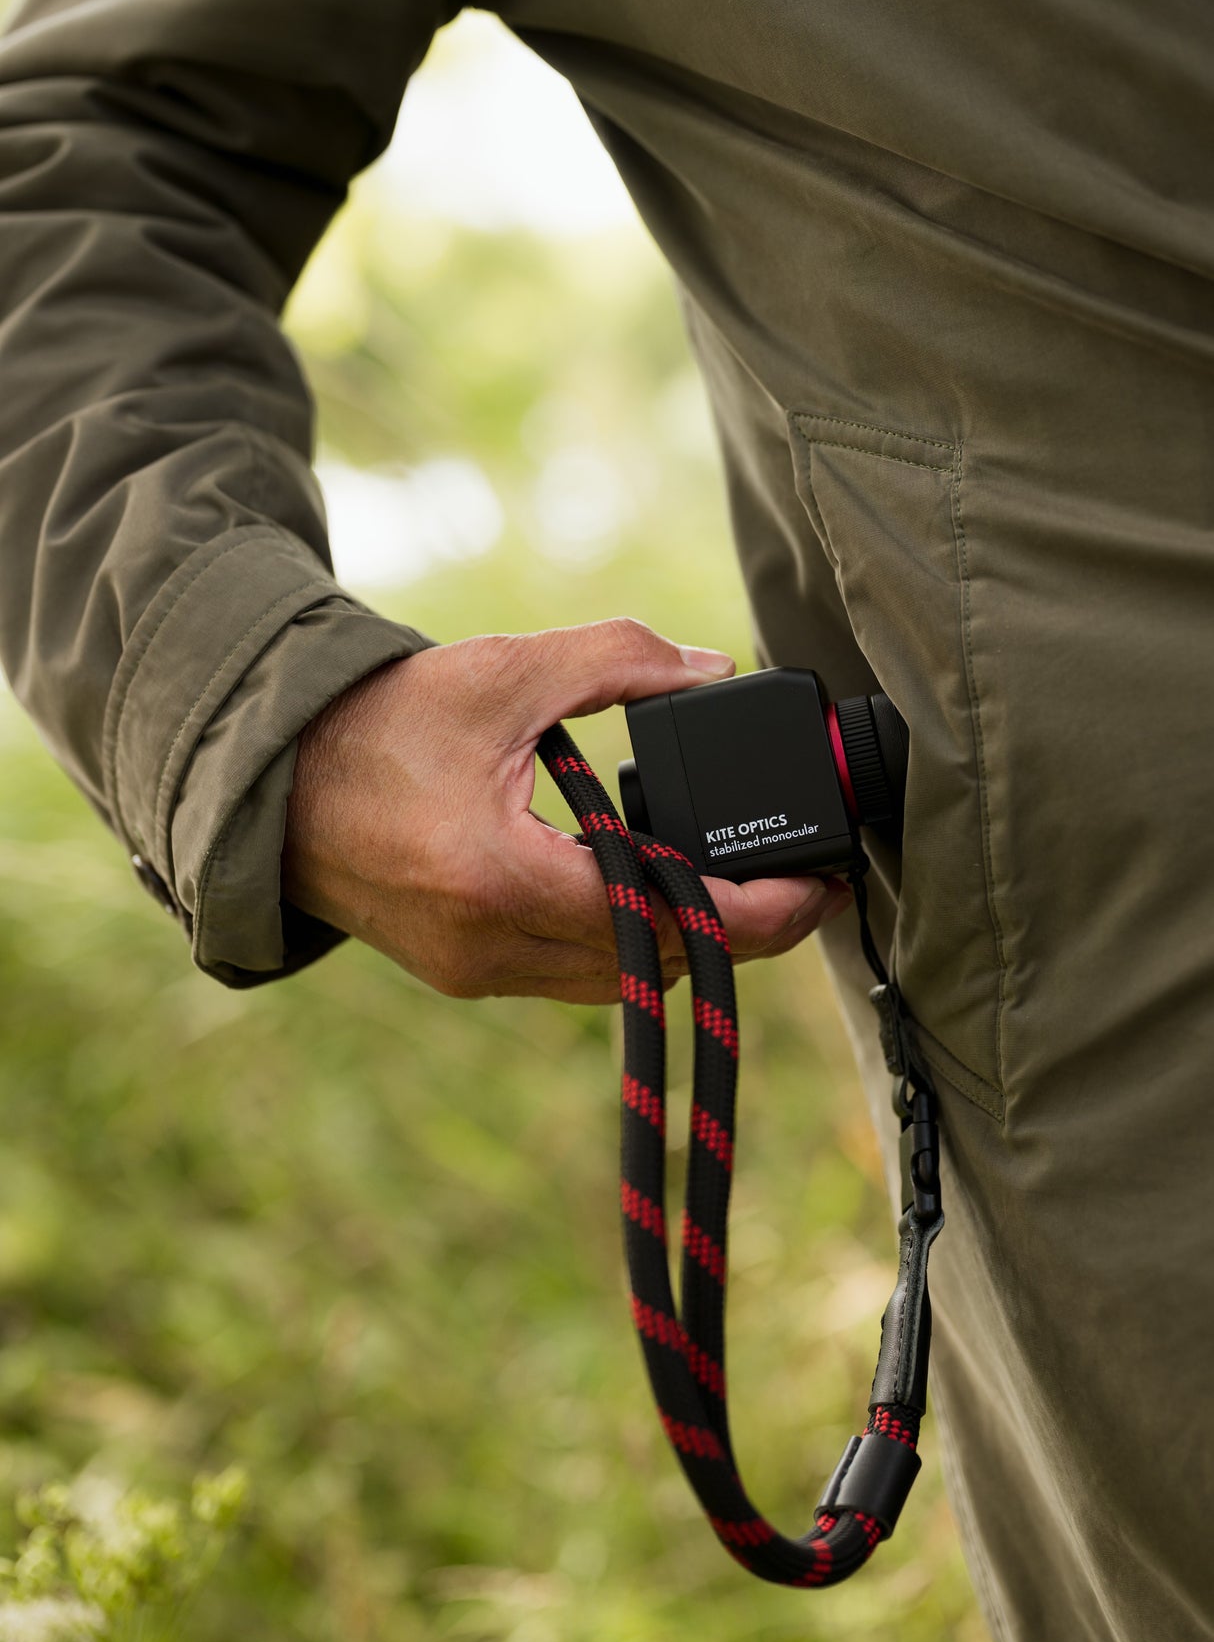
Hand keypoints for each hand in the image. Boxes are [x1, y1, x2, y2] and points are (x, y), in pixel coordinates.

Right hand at [282, 619, 852, 1002]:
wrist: (272, 779)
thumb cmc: (380, 722)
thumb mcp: (503, 672)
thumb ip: (617, 660)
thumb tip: (714, 670)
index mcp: (500, 880)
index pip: (666, 919)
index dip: (760, 912)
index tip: (821, 884)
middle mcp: (490, 948)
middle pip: (657, 964)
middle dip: (743, 931)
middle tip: (806, 884)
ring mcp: (475, 973)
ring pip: (620, 981)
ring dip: (688, 942)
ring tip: (748, 889)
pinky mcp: (466, 974)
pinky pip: (576, 976)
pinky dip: (629, 943)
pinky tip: (660, 896)